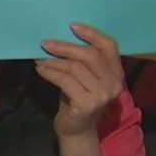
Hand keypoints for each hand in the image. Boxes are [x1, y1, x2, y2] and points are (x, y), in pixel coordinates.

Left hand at [36, 23, 124, 137]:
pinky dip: (50, 73)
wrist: (77, 130)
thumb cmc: (77, 99)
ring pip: (75, 67)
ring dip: (53, 61)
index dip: (91, 33)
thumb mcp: (84, 78)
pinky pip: (65, 80)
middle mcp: (114, 83)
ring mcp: (102, 95)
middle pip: (90, 55)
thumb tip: (57, 39)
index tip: (71, 26)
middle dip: (65, 47)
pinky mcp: (87, 104)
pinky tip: (40, 70)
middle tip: (45, 43)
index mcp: (116, 73)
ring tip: (39, 58)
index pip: (109, 46)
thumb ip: (81, 62)